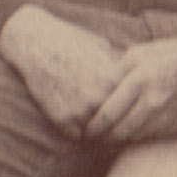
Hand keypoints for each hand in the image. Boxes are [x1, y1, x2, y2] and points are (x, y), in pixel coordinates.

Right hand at [0, 7, 127, 137]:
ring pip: (96, 131)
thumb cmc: (72, 42)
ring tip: (87, 114)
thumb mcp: (104, 50)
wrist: (36, 43)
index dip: (128, 108)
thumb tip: (140, 83)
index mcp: (114, 82)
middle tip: (109, 119)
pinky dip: (74, 129)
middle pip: (116, 122)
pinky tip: (69, 111)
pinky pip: (75, 134)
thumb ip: (122, 71)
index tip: (124, 109)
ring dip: (94, 127)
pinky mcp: (61, 119)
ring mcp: (79, 111)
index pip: (131, 107)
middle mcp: (98, 99)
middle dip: (113, 121)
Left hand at [81, 34, 176, 141]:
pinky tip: (129, 133)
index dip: (93, 125)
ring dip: (117, 140)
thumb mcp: (139, 54)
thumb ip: (116, 73)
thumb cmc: (169, 55)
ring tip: (106, 136)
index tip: (84, 129)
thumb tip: (96, 94)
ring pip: (133, 137)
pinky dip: (136, 138)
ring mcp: (166, 116)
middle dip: (101, 137)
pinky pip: (150, 138)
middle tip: (91, 137)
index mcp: (140, 80)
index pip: (108, 113)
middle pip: (118, 130)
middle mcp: (152, 101)